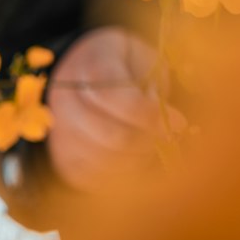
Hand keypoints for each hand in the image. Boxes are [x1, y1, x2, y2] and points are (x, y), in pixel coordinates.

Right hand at [46, 27, 182, 194]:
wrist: (86, 73)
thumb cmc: (125, 66)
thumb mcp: (144, 61)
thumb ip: (153, 88)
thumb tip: (169, 124)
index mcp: (90, 64)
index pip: (116, 98)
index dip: (150, 116)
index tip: (179, 122)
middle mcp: (65, 98)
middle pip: (111, 135)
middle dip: (148, 140)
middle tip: (169, 137)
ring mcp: (60, 131)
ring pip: (105, 160)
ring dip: (137, 158)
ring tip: (151, 143)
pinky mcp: (62, 158)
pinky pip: (93, 178)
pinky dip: (120, 172)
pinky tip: (134, 155)